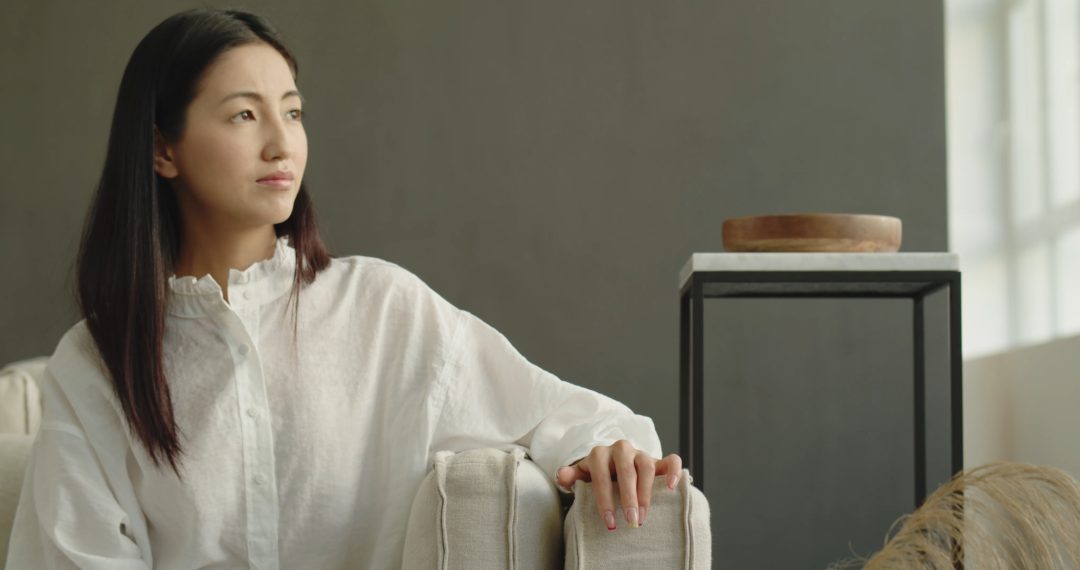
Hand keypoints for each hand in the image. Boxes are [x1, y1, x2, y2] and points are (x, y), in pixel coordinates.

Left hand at [555, 440, 682, 530]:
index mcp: (599, 454)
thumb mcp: (582, 476)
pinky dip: (673, 471)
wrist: (613, 466)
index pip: (601, 473)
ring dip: (645, 492)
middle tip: (631, 521)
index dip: (605, 498)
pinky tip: (671, 487)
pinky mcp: (657, 459)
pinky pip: (670, 460)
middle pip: (626, 469)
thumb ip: (571, 476)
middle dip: (628, 497)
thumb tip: (562, 475)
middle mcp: (620, 449)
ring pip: (646, 465)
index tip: (609, 522)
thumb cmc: (597, 476)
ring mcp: (640, 453)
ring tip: (643, 516)